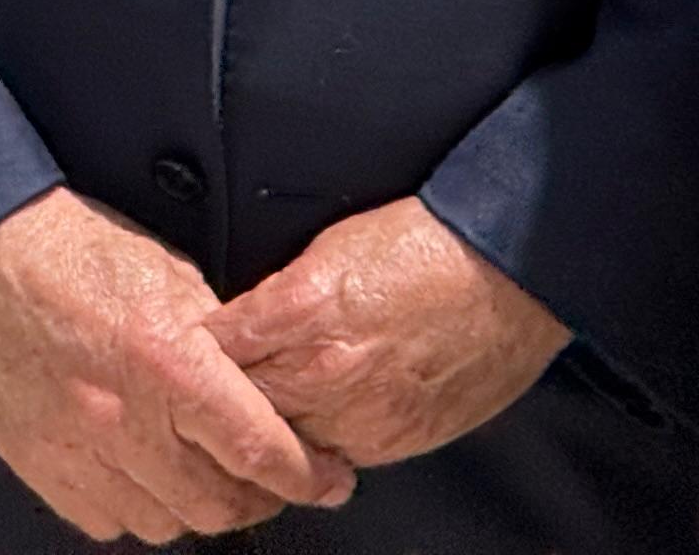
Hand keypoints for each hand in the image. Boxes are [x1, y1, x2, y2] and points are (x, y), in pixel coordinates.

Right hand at [0, 188, 351, 541]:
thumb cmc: (77, 255)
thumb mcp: (173, 279)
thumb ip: (219, 339)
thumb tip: (257, 378)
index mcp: (168, 364)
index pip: (255, 448)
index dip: (305, 476)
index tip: (332, 482)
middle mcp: (122, 421)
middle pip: (214, 505)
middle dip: (261, 501)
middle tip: (280, 484)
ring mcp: (76, 453)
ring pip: (162, 523)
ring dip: (201, 510)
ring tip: (219, 482)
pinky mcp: (39, 468)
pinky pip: (104, 521)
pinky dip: (141, 511)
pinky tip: (154, 482)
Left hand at [203, 197, 569, 471]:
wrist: (517, 269)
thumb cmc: (434, 242)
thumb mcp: (336, 244)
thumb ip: (278, 295)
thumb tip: (237, 327)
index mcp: (302, 311)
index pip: (207, 354)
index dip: (191, 359)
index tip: (180, 362)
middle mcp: (324, 371)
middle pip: (234, 413)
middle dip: (220, 406)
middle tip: (212, 399)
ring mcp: (359, 414)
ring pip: (280, 447)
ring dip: (272, 431)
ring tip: (276, 407)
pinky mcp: (393, 439)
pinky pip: (334, 456)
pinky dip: (324, 441)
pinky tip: (329, 414)